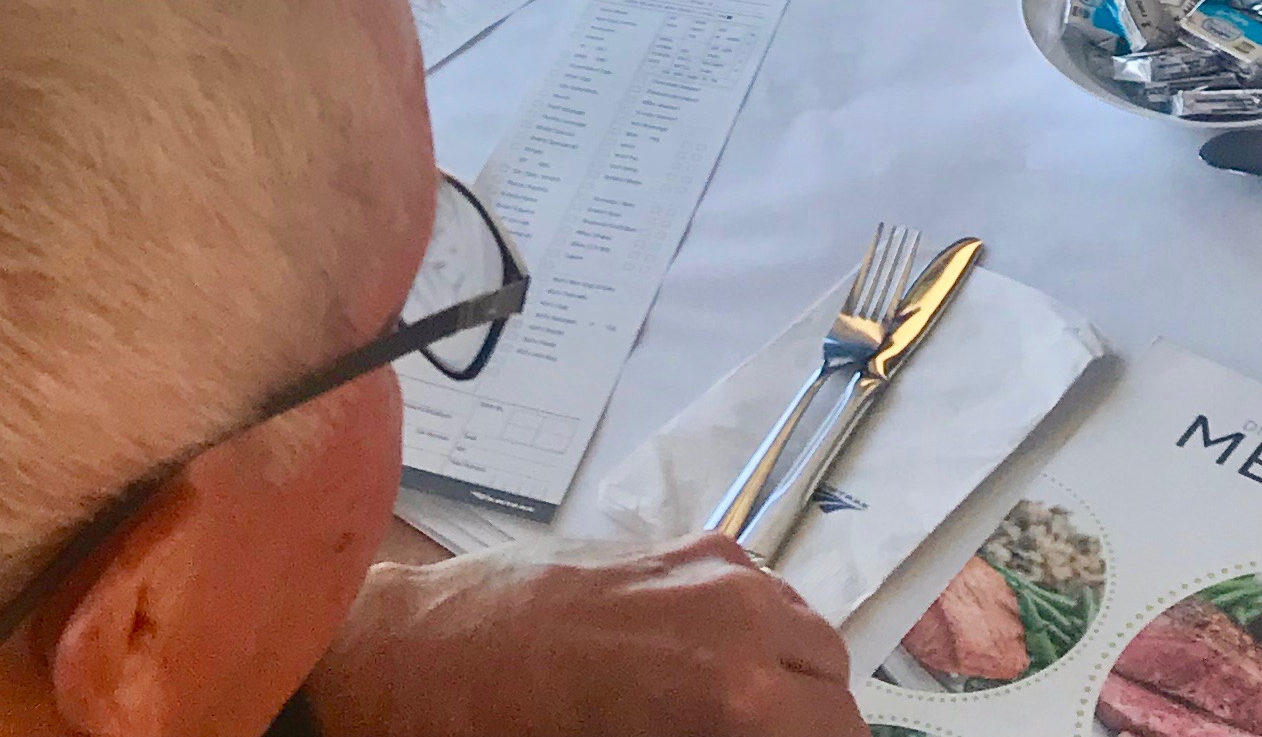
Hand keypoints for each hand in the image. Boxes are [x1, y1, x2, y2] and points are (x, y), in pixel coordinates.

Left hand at [309, 535, 867, 736]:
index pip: (839, 726)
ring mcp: (707, 565)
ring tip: (741, 712)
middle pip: (830, 668)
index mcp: (735, 689)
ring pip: (798, 618)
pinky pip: (754, 584)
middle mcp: (737, 611)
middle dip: (812, 713)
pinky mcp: (674, 543)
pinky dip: (755, 624)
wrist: (422, 652)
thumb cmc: (511, 733)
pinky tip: (708, 663)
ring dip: (789, 666)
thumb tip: (754, 728)